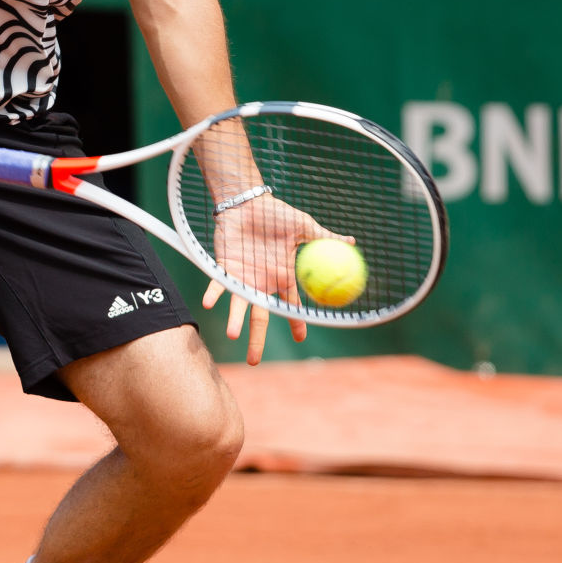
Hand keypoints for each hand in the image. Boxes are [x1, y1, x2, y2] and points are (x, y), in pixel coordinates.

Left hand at [200, 194, 351, 364]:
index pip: (289, 305)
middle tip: (254, 361)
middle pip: (259, 316)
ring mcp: (241, 276)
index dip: (294, 322)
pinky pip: (218, 283)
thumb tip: (352, 240)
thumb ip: (324, 237)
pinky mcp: (224, 266)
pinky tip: (209, 304)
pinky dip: (214, 292)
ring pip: (238, 304)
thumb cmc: (275, 213)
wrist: (247, 201)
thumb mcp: (303, 226)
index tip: (300, 339)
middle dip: (257, 339)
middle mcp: (260, 281)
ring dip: (235, 320)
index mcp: (281, 275)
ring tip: (233, 335)